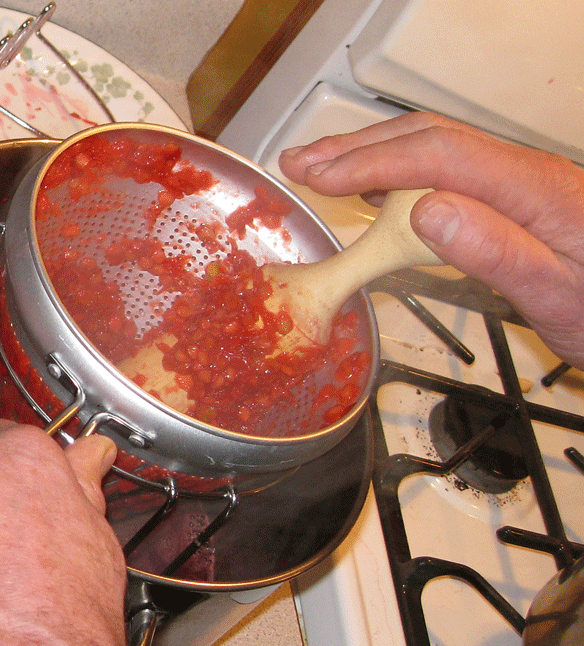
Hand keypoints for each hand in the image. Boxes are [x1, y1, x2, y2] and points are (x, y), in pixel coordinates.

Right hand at [279, 111, 583, 368]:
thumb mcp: (558, 296)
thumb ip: (495, 251)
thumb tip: (427, 211)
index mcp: (537, 190)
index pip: (440, 155)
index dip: (374, 161)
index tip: (321, 179)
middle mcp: (527, 174)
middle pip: (431, 138)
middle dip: (358, 149)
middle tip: (299, 167)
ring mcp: (520, 182)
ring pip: (436, 148)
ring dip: (372, 154)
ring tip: (317, 170)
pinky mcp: (514, 198)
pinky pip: (448, 168)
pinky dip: (397, 170)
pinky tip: (371, 189)